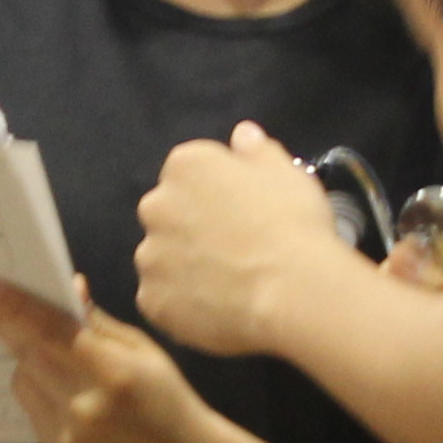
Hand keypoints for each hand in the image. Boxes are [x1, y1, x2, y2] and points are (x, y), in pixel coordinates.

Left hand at [0, 277, 213, 442]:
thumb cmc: (167, 398)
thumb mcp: (142, 351)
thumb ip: (98, 322)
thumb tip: (68, 287)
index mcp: (112, 371)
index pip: (51, 331)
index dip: (14, 306)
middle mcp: (83, 404)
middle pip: (28, 354)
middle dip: (6, 326)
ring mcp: (67, 433)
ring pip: (22, 380)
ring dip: (26, 360)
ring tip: (46, 355)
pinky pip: (30, 408)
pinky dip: (37, 390)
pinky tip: (60, 390)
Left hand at [133, 125, 364, 360]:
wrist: (291, 292)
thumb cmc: (292, 224)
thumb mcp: (286, 174)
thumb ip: (257, 151)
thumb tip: (242, 134)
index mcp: (186, 167)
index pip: (189, 172)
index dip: (216, 191)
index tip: (241, 210)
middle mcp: (156, 206)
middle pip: (168, 213)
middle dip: (191, 225)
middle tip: (233, 247)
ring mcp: (150, 257)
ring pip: (162, 257)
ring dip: (184, 265)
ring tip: (226, 283)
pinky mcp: (152, 300)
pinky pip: (163, 298)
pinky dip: (182, 303)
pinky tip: (215, 308)